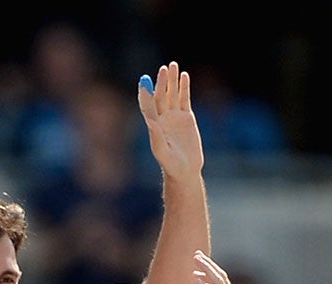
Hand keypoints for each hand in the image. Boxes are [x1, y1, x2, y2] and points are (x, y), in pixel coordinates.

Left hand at [138, 61, 203, 180]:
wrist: (186, 171)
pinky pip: (184, 99)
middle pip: (161, 95)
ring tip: (173, 65)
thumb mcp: (163, 153)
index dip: (146, 92)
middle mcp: (162, 118)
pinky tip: (185, 76)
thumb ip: (156, 137)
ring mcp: (174, 116)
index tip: (145, 80)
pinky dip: (184, 87)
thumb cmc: (171, 165)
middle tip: (164, 68)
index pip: (148, 104)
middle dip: (162, 81)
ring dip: (173, 80)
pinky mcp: (186, 117)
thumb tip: (150, 121)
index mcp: (154, 124)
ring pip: (172, 94)